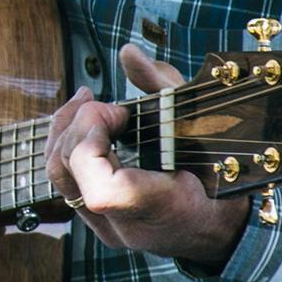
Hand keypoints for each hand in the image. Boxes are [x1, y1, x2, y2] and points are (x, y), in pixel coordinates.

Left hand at [45, 44, 249, 266]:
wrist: (222, 223)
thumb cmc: (223, 172)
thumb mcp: (203, 122)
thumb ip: (162, 88)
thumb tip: (127, 53)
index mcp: (161, 209)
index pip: (101, 191)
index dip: (93, 141)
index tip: (120, 112)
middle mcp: (127, 227)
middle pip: (69, 172)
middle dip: (79, 122)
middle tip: (109, 104)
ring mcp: (108, 228)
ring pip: (59, 175)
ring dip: (67, 128)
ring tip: (89, 102)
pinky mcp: (97, 220)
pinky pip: (67, 179)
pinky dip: (70, 143)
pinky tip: (87, 122)